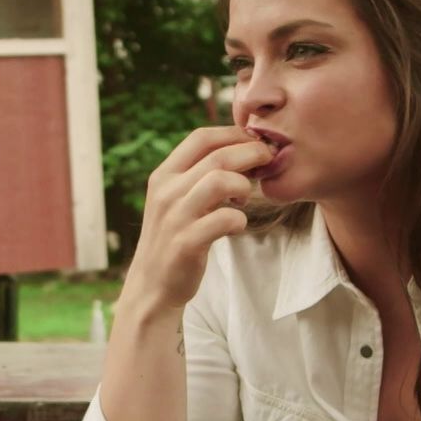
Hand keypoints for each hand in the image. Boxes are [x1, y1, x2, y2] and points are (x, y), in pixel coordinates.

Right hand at [121, 127, 274, 310]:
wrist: (152, 285)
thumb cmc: (174, 237)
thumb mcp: (176, 200)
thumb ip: (198, 176)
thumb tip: (240, 151)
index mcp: (163, 175)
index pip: (201, 138)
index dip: (234, 134)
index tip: (256, 142)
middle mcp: (166, 192)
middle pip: (217, 156)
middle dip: (251, 154)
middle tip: (268, 162)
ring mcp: (174, 217)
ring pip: (220, 181)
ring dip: (244, 186)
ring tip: (245, 199)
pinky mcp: (186, 243)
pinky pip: (224, 219)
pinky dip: (239, 220)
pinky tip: (237, 226)